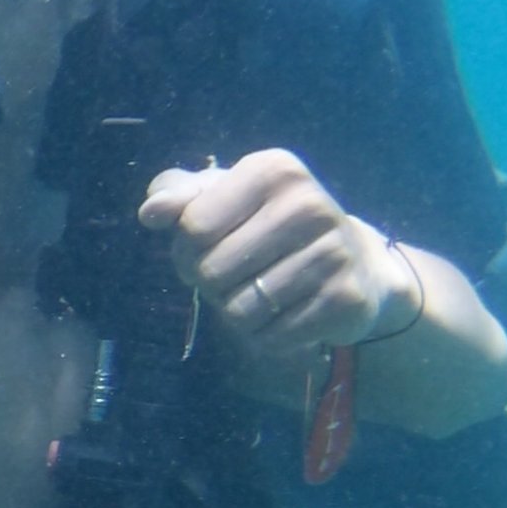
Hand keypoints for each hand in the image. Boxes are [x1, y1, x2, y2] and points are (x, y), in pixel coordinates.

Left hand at [141, 150, 414, 357]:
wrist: (355, 263)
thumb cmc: (271, 225)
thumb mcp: (226, 197)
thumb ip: (181, 195)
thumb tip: (150, 211)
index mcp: (274, 169)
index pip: (193, 227)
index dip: (186, 250)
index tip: (207, 249)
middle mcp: (309, 204)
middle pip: (212, 272)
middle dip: (211, 286)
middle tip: (238, 276)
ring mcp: (334, 252)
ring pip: (240, 311)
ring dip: (238, 315)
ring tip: (264, 294)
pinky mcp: (346, 299)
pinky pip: (272, 338)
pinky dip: (267, 337)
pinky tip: (288, 314)